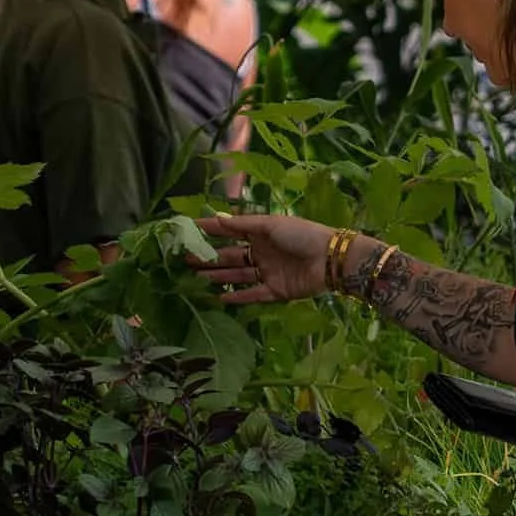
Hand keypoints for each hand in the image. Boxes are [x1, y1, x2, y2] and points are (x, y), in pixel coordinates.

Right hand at [193, 213, 337, 304]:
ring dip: (218, 275)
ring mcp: (268, 272)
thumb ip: (242, 225)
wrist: (329, 259)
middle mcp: (262, 252)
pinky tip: (219, 298)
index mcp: (261, 233)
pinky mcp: (276, 291)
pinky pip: (253, 294)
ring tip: (197, 276)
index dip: (210, 231)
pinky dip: (238, 297)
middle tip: (185, 259)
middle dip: (209, 257)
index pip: (230, 232)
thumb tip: (216, 218)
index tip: (188, 231)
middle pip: (231, 256)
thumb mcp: (270, 225)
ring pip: (238, 275)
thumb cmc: (301, 234)